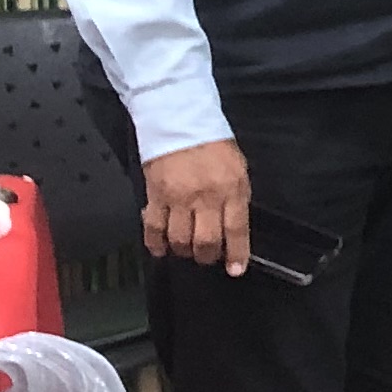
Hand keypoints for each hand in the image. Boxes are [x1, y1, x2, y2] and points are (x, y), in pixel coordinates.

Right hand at [142, 138, 252, 275]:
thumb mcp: (237, 170)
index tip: (235, 270)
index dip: (236, 254)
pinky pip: (153, 227)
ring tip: (186, 250)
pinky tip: (159, 249)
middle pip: (205, 241)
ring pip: (179, 239)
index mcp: (231, 189)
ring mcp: (178, 198)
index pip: (236, 230)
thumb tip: (233, 228)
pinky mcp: (154, 195)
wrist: (179, 122)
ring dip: (183, 251)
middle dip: (207, 256)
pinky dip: (155, 243)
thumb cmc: (214, 146)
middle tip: (207, 258)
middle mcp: (206, 197)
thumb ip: (236, 199)